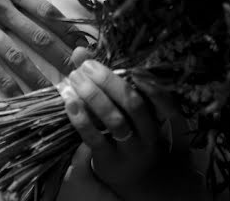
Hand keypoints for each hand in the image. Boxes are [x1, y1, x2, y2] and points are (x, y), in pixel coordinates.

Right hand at [0, 0, 84, 95]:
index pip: (45, 9)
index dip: (67, 28)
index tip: (82, 43)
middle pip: (39, 35)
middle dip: (63, 58)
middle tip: (81, 75)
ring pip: (17, 55)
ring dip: (39, 77)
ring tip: (56, 96)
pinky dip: (6, 83)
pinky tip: (19, 97)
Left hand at [61, 48, 173, 191]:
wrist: (137, 180)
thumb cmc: (130, 135)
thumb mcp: (126, 110)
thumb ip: (105, 79)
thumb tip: (80, 50)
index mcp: (157, 116)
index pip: (160, 96)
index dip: (146, 80)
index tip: (129, 65)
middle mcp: (148, 133)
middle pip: (133, 104)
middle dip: (109, 82)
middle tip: (87, 67)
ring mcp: (130, 149)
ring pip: (115, 121)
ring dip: (94, 97)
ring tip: (75, 79)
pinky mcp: (109, 161)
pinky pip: (95, 139)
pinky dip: (81, 119)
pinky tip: (69, 103)